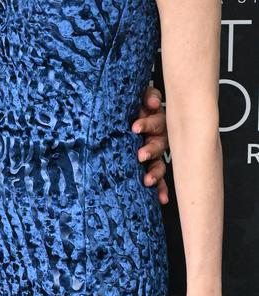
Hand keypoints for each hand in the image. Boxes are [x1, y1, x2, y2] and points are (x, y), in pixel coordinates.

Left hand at [132, 85, 168, 203]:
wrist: (134, 109)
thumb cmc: (138, 104)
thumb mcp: (142, 96)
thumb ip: (148, 96)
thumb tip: (152, 102)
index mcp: (155, 120)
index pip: (154, 122)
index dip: (146, 123)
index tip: (135, 127)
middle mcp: (159, 137)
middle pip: (159, 144)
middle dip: (150, 150)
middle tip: (140, 155)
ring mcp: (157, 151)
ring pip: (160, 163)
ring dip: (155, 173)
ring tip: (148, 180)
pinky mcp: (153, 164)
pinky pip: (160, 178)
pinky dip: (162, 188)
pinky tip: (162, 199)